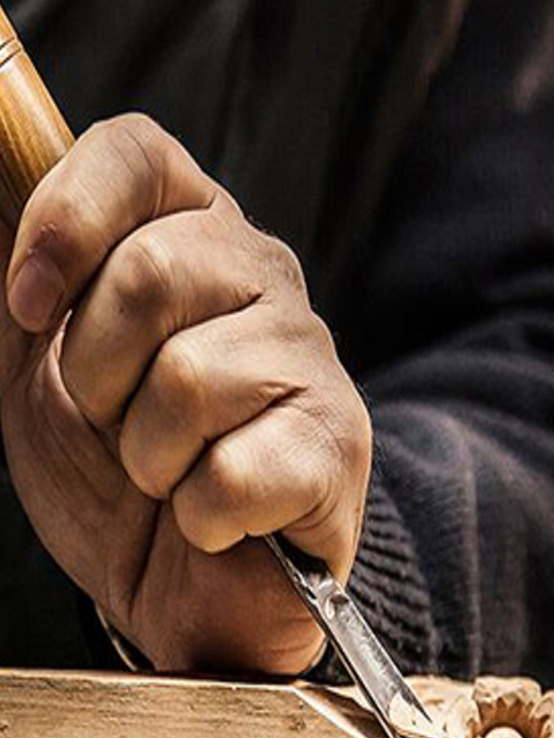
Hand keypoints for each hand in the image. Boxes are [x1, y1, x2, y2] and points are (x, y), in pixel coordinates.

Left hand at [0, 114, 370, 673]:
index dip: (68, 218)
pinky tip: (217, 517)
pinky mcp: (338, 445)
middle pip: (154, 271)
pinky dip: (199, 515)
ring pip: (190, 380)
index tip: (28, 306)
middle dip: (98, 373)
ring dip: (146, 457)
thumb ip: (17, 270)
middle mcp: (263, 278)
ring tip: (168, 474)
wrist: (182, 585)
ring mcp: (311, 359)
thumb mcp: (33, 354)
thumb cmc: (112, 460)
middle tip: (114, 420)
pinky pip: (232, 472)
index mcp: (190, 234)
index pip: (138, 153)